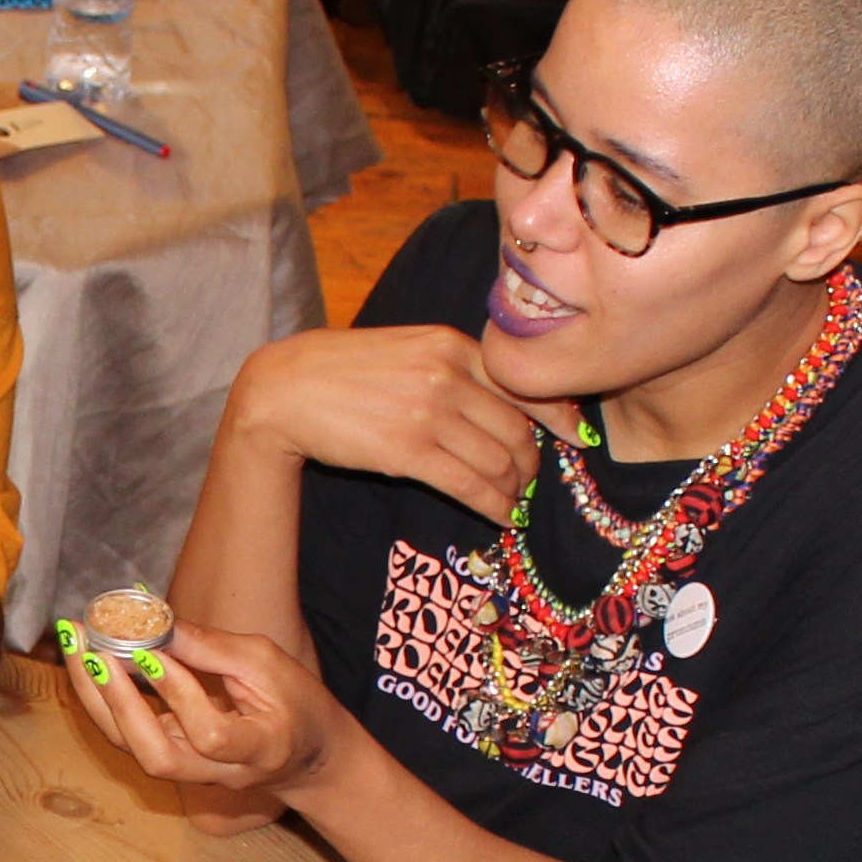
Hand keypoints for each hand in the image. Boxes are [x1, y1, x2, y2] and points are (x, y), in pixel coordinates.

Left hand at [62, 623, 334, 796]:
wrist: (308, 758)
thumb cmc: (296, 704)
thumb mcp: (267, 664)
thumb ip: (212, 648)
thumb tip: (156, 623)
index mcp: (259, 748)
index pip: (210, 734)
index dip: (178, 695)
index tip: (151, 652)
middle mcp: (221, 772)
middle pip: (158, 758)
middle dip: (118, 703)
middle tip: (94, 649)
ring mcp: (192, 774)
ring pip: (133, 749)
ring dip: (97, 698)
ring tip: (77, 645)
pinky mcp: (172, 761)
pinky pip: (128, 737)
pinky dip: (102, 698)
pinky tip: (87, 659)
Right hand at [223, 324, 557, 516]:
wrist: (286, 389)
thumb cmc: (344, 371)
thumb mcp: (407, 350)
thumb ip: (453, 366)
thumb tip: (502, 400)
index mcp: (451, 344)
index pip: (523, 382)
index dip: (557, 415)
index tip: (575, 437)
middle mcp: (447, 374)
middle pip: (516, 427)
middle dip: (531, 461)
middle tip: (530, 480)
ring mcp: (429, 412)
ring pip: (499, 460)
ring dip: (514, 489)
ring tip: (512, 502)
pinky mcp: (408, 450)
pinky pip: (470, 484)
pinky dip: (494, 506)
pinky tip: (499, 516)